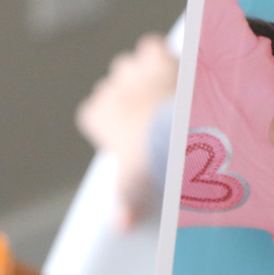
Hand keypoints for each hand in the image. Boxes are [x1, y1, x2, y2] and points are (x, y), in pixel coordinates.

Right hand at [76, 34, 179, 228]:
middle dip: (127, 97)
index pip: (92, 113)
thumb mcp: (136, 186)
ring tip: (161, 90)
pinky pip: (151, 47)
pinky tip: (174, 65)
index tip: (126, 134)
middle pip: (111, 87)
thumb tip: (120, 227)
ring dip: (141, 74)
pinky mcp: (159, 58)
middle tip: (151, 115)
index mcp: (98, 117)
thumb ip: (125, 203)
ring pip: (128, 65)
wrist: (181, 132)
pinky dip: (161, 54)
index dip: (110, 123)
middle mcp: (110, 91)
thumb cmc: (153, 159)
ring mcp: (134, 72)